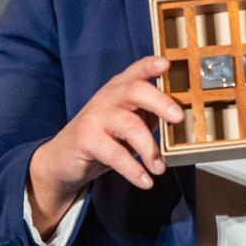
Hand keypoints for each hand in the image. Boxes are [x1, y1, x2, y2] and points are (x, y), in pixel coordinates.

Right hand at [28, 56, 182, 235]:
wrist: (63, 158)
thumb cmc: (104, 137)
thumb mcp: (128, 121)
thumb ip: (150, 116)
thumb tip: (182, 122)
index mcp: (120, 88)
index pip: (137, 70)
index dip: (151, 65)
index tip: (166, 64)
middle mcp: (108, 97)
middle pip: (135, 90)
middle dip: (160, 102)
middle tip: (178, 118)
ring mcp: (95, 116)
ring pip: (129, 125)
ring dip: (150, 149)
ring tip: (160, 168)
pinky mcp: (86, 139)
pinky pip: (115, 154)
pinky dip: (133, 170)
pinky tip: (145, 181)